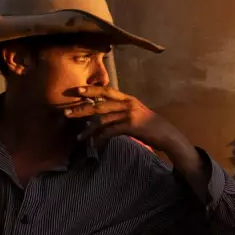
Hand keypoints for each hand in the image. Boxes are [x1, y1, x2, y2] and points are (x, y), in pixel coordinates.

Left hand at [62, 86, 185, 151]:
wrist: (168, 135)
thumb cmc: (151, 127)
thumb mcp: (136, 114)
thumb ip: (121, 112)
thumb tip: (104, 117)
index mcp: (128, 99)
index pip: (106, 91)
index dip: (91, 90)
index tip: (76, 91)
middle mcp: (128, 103)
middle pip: (100, 102)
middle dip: (82, 107)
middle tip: (66, 111)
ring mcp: (130, 114)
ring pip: (103, 118)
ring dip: (89, 129)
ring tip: (79, 136)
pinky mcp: (131, 126)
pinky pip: (110, 131)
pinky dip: (101, 138)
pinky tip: (95, 144)